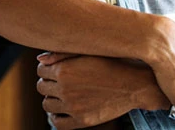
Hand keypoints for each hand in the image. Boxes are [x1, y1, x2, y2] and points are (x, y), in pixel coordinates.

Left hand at [36, 52, 164, 129]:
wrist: (135, 83)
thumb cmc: (113, 62)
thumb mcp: (88, 52)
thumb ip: (61, 54)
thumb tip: (39, 59)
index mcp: (64, 70)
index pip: (40, 70)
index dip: (48, 67)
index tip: (57, 67)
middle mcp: (65, 89)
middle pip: (41, 87)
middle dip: (49, 81)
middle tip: (60, 79)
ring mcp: (73, 107)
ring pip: (46, 104)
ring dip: (52, 98)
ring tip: (63, 93)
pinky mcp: (82, 121)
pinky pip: (57, 123)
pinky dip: (56, 116)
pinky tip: (63, 109)